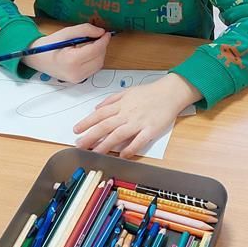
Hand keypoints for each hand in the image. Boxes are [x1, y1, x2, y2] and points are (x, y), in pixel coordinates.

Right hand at [21, 24, 110, 82]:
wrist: (37, 58)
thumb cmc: (49, 45)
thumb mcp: (66, 33)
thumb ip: (85, 30)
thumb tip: (101, 32)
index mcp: (71, 60)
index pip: (95, 50)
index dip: (103, 40)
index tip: (106, 33)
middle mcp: (75, 73)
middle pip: (99, 58)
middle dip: (102, 46)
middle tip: (99, 37)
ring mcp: (77, 79)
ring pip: (98, 65)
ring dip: (99, 53)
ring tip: (91, 44)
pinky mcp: (78, 80)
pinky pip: (93, 69)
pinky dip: (94, 60)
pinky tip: (87, 53)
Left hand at [73, 73, 200, 157]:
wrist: (171, 92)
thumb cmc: (150, 92)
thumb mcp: (128, 91)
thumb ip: (111, 100)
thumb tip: (97, 108)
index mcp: (121, 104)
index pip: (100, 114)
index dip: (87, 122)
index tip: (76, 130)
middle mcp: (127, 114)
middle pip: (105, 126)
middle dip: (91, 136)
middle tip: (80, 145)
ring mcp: (139, 122)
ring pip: (118, 135)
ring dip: (105, 145)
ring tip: (95, 153)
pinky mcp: (151, 130)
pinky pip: (139, 141)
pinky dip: (130, 148)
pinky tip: (122, 155)